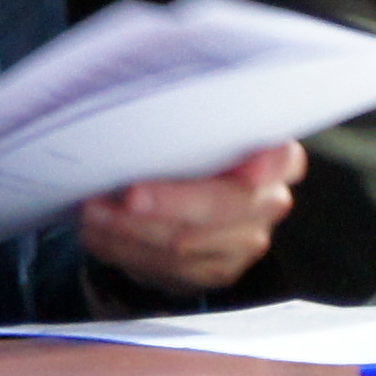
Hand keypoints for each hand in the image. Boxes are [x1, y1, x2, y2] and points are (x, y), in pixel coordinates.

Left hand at [77, 141, 304, 294]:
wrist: (190, 205)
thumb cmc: (192, 153)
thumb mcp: (196, 128)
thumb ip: (193, 122)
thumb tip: (155, 104)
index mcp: (276, 156)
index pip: (280, 158)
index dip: (266, 165)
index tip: (248, 169)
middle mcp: (269, 200)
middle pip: (224, 207)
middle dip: (172, 202)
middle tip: (129, 194)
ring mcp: (247, 241)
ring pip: (187, 243)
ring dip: (132, 229)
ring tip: (94, 211)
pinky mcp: (218, 271)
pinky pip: (169, 268)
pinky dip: (126, 249)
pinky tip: (99, 233)